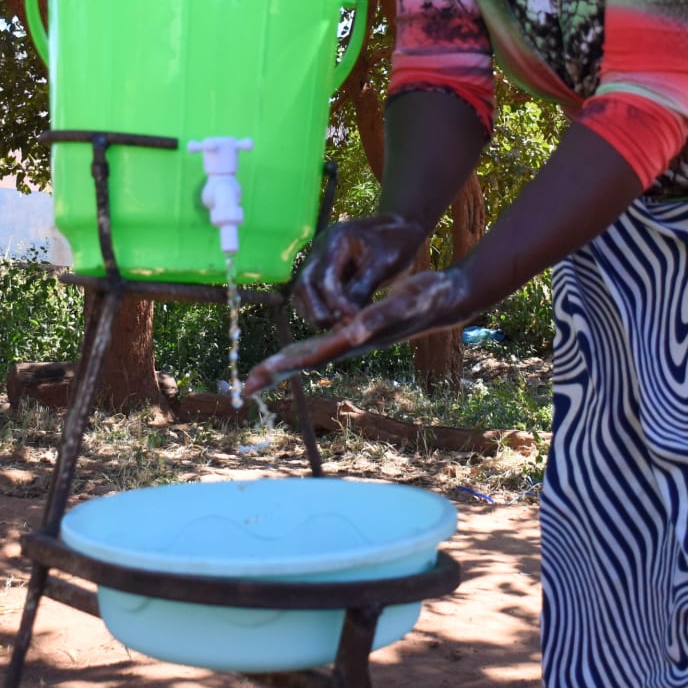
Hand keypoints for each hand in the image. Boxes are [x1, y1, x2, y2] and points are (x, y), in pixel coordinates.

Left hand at [245, 268, 473, 395]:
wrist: (442, 300)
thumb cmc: (425, 297)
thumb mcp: (402, 303)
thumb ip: (377, 318)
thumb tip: (350, 333)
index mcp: (354, 340)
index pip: (312, 356)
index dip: (285, 365)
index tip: (260, 376)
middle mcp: (349, 345)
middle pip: (305, 362)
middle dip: (275, 374)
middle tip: (245, 390)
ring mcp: (351, 341)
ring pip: (309, 356)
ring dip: (283, 367)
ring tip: (258, 377)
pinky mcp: (353, 332)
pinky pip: (320, 346)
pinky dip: (299, 354)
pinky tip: (288, 358)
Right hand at [293, 214, 429, 328]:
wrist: (400, 230)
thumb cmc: (396, 243)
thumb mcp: (384, 263)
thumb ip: (363, 286)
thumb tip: (347, 316)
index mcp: (336, 240)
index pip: (325, 276)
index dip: (336, 302)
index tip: (352, 319)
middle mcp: (321, 249)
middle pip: (304, 284)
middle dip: (317, 310)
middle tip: (338, 328)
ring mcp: (318, 260)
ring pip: (303, 292)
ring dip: (315, 313)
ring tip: (338, 327)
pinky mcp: (322, 272)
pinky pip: (311, 295)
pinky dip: (320, 309)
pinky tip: (337, 322)